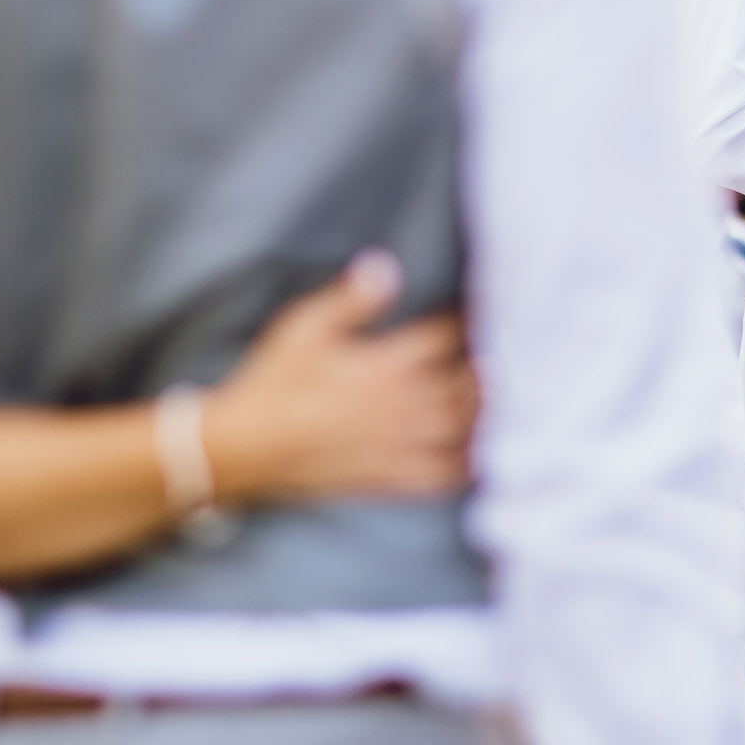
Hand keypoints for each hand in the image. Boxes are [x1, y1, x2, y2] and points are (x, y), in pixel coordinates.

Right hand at [204, 252, 477, 500]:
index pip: (445, 337)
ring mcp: (398, 444)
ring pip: (462, 428)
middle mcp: (401, 405)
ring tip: (501, 398)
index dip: (469, 321)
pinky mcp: (389, 477)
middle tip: (501, 356)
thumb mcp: (304, 329)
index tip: (484, 311)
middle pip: (466, 384)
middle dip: (487, 368)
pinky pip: (442, 474)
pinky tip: (481, 455)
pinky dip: (468, 464)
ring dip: (486, 412)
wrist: (243, 448)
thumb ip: (350, 300)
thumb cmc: (272, 383)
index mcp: (385, 364)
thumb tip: (385, 266)